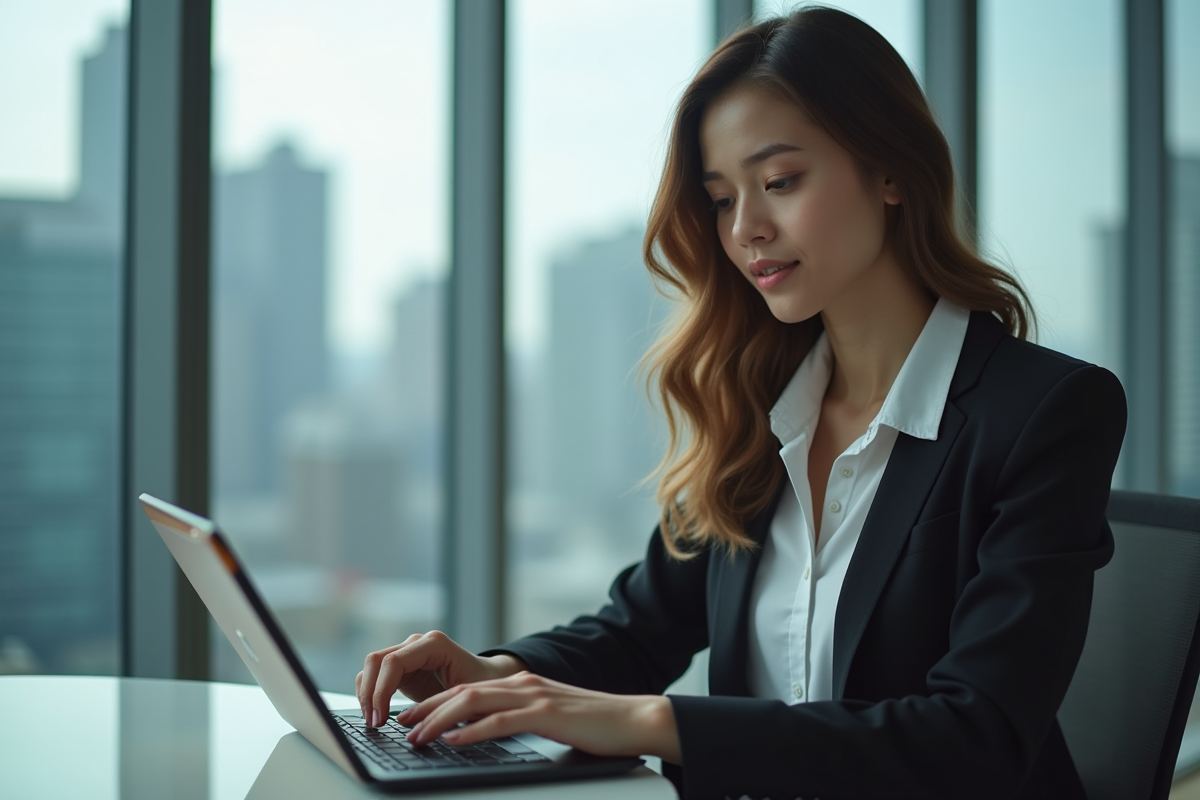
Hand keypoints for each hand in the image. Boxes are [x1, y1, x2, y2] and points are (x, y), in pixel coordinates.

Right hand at [355, 630, 526, 727]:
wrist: (486, 679)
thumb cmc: (480, 686)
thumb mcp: (464, 696)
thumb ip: (440, 704)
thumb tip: (411, 723)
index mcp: (434, 644)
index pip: (394, 662)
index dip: (381, 691)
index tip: (381, 718)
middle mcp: (417, 642)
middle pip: (376, 660)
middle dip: (370, 694)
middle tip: (374, 723)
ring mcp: (407, 651)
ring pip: (371, 666)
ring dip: (366, 694)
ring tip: (373, 722)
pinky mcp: (401, 664)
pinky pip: (375, 674)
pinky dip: (370, 693)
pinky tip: (376, 714)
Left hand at [397, 671, 681, 763]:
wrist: (632, 719)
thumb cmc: (592, 725)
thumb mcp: (548, 718)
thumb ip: (518, 719)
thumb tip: (485, 733)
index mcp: (521, 685)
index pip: (467, 690)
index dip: (434, 703)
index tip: (410, 718)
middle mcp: (522, 685)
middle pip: (462, 692)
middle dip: (426, 709)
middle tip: (400, 726)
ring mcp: (533, 697)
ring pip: (474, 702)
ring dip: (440, 720)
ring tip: (417, 736)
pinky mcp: (545, 714)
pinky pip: (500, 722)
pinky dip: (473, 731)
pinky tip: (454, 741)